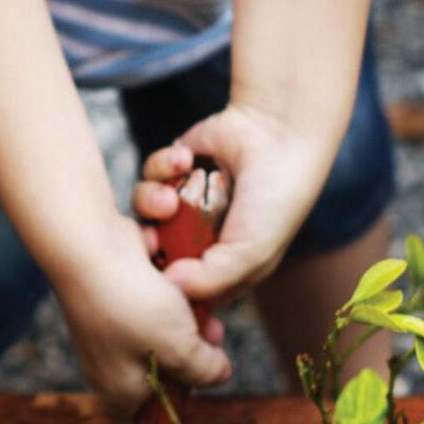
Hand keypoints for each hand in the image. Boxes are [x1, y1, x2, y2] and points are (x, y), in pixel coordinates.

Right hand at [54, 215, 230, 414]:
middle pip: (164, 366)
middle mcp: (110, 365)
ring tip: (191, 297)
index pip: (157, 410)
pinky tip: (166, 274)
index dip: (185, 390)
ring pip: (160, 329)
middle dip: (192, 344)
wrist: (90, 247)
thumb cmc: (132, 305)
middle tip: (210, 325)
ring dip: (182, 312)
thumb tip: (220, 374)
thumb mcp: (180, 347)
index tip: (207, 366)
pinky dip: (160, 288)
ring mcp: (108, 330)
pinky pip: (145, 300)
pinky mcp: (110, 298)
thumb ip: (204, 369)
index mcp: (120, 390)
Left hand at [133, 104, 333, 304]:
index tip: (159, 277)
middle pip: (154, 255)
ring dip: (151, 203)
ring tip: (169, 197)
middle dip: (147, 247)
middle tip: (152, 237)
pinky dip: (162, 165)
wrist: (278, 132)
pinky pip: (149, 175)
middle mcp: (202, 241)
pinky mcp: (174, 171)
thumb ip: (211, 280)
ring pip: (145, 216)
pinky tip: (187, 157)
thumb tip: (169, 285)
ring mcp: (186, 205)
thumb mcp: (251, 253)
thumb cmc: (275, 200)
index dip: (165, 287)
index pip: (182, 292)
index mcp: (223, 269)